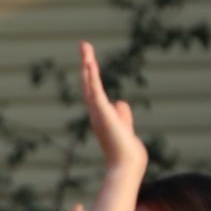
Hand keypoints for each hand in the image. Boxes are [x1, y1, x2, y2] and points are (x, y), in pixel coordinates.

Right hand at [79, 42, 146, 174]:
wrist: (126, 165)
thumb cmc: (126, 151)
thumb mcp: (125, 126)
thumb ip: (122, 114)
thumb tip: (120, 102)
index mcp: (101, 115)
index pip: (94, 90)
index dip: (91, 75)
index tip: (89, 59)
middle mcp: (96, 112)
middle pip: (89, 84)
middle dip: (87, 63)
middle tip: (84, 45)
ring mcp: (98, 113)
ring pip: (90, 84)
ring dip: (88, 64)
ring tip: (85, 46)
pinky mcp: (102, 113)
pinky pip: (95, 91)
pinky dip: (91, 77)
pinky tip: (90, 63)